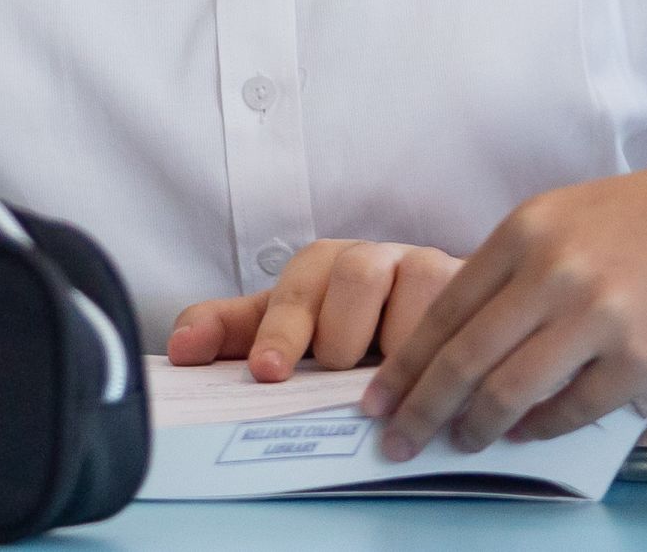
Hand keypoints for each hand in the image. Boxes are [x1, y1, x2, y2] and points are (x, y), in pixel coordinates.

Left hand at [166, 240, 463, 379]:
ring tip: (380, 386)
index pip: (295, 289)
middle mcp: (375, 259)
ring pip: (406, 280)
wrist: (440, 327)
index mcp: (325, 267)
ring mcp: (425, 267)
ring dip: (391, 338)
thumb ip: (236, 333)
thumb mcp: (295, 332)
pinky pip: (456, 302)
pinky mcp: (467, 285)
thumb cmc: (357, 332)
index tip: (265, 372)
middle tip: (328, 373)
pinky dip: (441, 344)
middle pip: (352, 275)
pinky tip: (430, 378)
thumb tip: (179, 350)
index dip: (278, 331)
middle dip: (334, 332)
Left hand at [360, 149, 646, 459]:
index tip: (377, 398)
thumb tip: (468, 343)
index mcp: (529, 229)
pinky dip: (541, 430)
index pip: (444, 310)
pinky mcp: (641, 360)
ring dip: (474, 428)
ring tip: (460, 444)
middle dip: (421, 411)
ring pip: (509, 394)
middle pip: (463, 360)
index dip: (405, 364)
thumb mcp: (572, 215)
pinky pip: (571, 411)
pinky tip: (527, 433)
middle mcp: (555, 272)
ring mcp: (598, 318)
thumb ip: (518, 269)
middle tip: (396, 442)